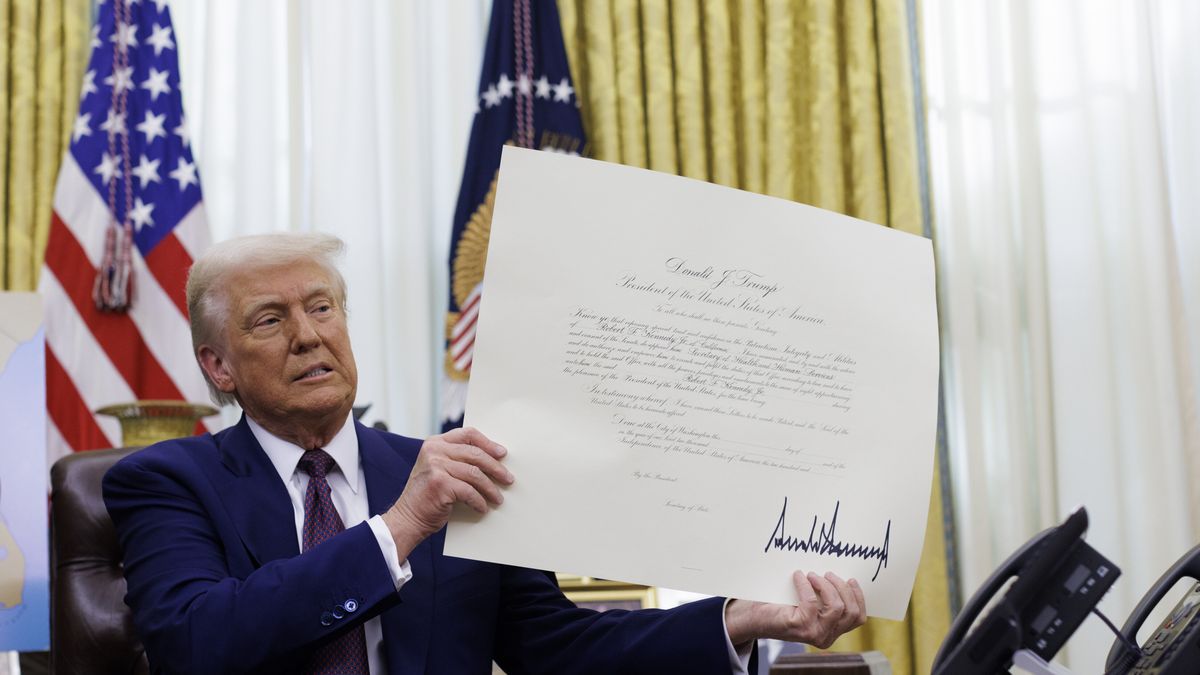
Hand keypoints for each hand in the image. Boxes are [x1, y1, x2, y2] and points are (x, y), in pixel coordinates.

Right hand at [382, 427, 512, 557]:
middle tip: (508, 478)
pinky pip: (469, 491)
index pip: (468, 434)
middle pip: (475, 454)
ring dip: (490, 488)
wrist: (407, 518)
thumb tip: (492, 460)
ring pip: (475, 474)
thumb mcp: (437, 468)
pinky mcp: (440, 484)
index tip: (502, 453)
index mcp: (434, 443)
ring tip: (498, 498)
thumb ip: (456, 459)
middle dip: (496, 467)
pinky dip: (479, 502)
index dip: (488, 443)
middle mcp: (434, 451)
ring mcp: (436, 466)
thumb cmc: (427, 495)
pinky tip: (483, 508)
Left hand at [724, 571, 866, 648]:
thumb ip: (826, 595)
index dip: (858, 596)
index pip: (858, 618)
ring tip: (813, 575)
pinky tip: (799, 576)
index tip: (851, 579)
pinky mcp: (801, 628)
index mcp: (833, 631)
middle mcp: (827, 637)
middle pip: (850, 611)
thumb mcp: (810, 600)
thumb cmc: (781, 604)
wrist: (755, 615)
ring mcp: (815, 634)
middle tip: (827, 573)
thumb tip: (840, 572)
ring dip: (826, 586)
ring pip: (837, 608)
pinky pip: (812, 602)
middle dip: (842, 587)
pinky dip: (806, 585)